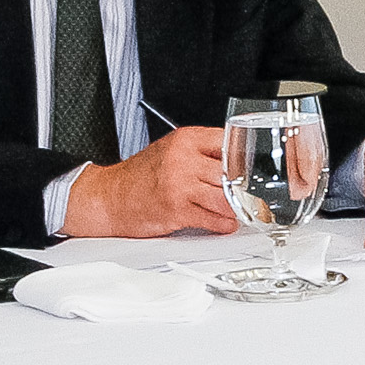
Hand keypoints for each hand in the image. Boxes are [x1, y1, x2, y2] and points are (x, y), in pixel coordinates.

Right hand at [61, 124, 239, 239]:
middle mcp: (183, 159)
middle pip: (231, 172)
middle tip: (251, 194)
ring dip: (237, 208)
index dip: (244, 158)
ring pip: (226, 198)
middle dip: (243, 187)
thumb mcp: (170, 150)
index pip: (228, 142)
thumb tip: (237, 162)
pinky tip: (225, 223)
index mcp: (185, 140)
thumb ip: (201, 152)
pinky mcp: (177, 210)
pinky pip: (213, 219)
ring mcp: (180, 185)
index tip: (255, 169)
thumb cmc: (140, 176)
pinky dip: (224, 224)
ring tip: (240, 210)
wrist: (109, 197)